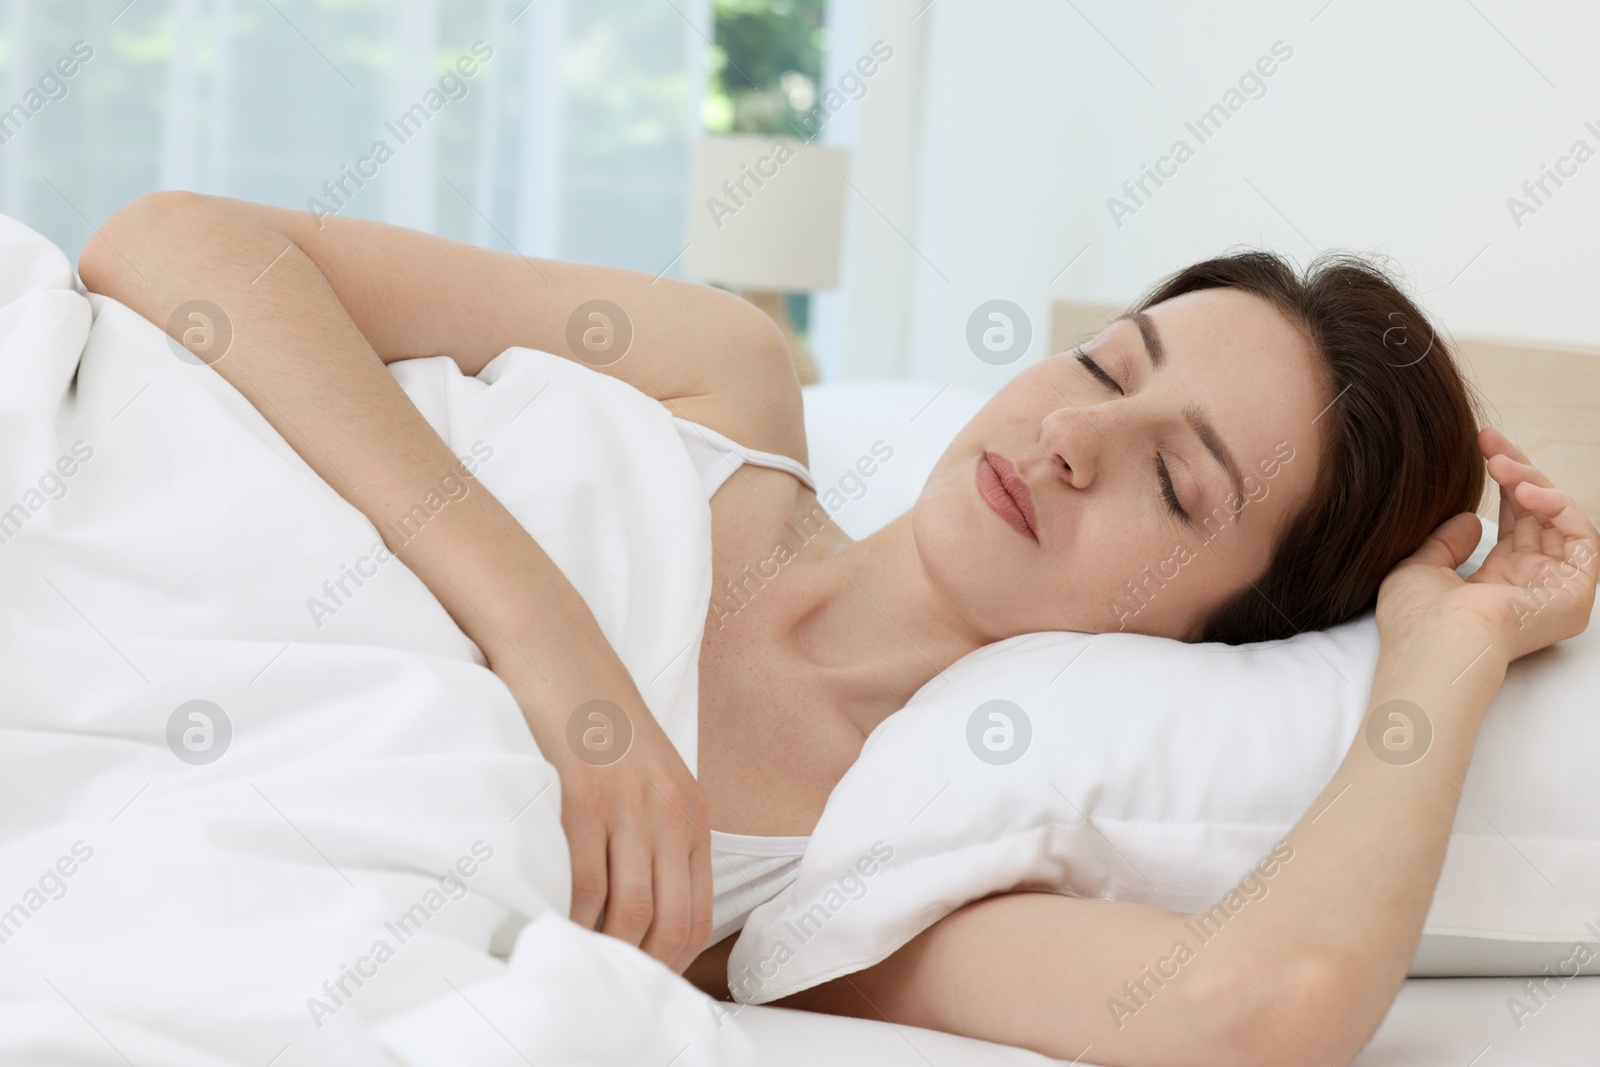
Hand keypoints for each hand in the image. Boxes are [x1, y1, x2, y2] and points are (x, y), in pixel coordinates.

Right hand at [524, 685, 713, 973]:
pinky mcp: (580, 795)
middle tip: (601, 977)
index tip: (636, 978)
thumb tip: (638, 910)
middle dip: (636, 965)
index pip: (697, 915)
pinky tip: (548, 921)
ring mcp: (626, 804)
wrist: (556, 646)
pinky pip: (581, 882)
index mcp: (692, 811)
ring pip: (629, 911)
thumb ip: (654, 832)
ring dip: (602, 947)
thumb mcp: (647, 774)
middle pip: (668, 923)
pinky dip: (567, 916)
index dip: (669, 963)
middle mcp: (669, 811)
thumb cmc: (594, 716)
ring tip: (574, 956)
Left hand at [1375, 427, 1598, 664]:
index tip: (1480, 444)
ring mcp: (1555, 590)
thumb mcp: (1420, 568)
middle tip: (1488, 439)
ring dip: (1531, 481)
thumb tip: (1468, 517)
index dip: (1503, 481)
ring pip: (1560, 518)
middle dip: (1516, 470)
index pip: (1515, 521)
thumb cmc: (1416, 620)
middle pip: (1538, 514)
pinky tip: (1524, 489)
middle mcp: (1531, 585)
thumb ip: (1445, 541)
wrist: (1433, 645)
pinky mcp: (1576, 593)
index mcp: (1498, 583)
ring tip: (1499, 463)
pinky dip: (1558, 505)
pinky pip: (1583, 537)